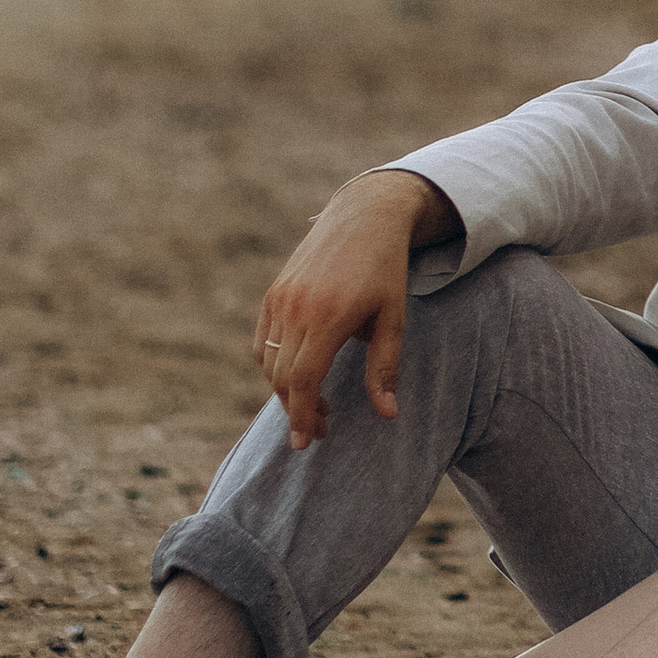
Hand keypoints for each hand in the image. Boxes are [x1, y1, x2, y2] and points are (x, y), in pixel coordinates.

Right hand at [252, 171, 453, 450]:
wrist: (365, 215)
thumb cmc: (386, 269)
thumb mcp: (394, 318)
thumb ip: (384, 367)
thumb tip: (387, 415)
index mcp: (328, 315)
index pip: (302, 380)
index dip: (301, 416)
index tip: (306, 442)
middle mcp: (297, 307)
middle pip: (281, 376)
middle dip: (296, 410)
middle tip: (320, 430)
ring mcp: (280, 297)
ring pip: (268, 360)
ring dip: (284, 389)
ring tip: (313, 404)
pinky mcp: (274, 291)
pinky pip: (263, 339)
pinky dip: (273, 364)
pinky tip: (297, 373)